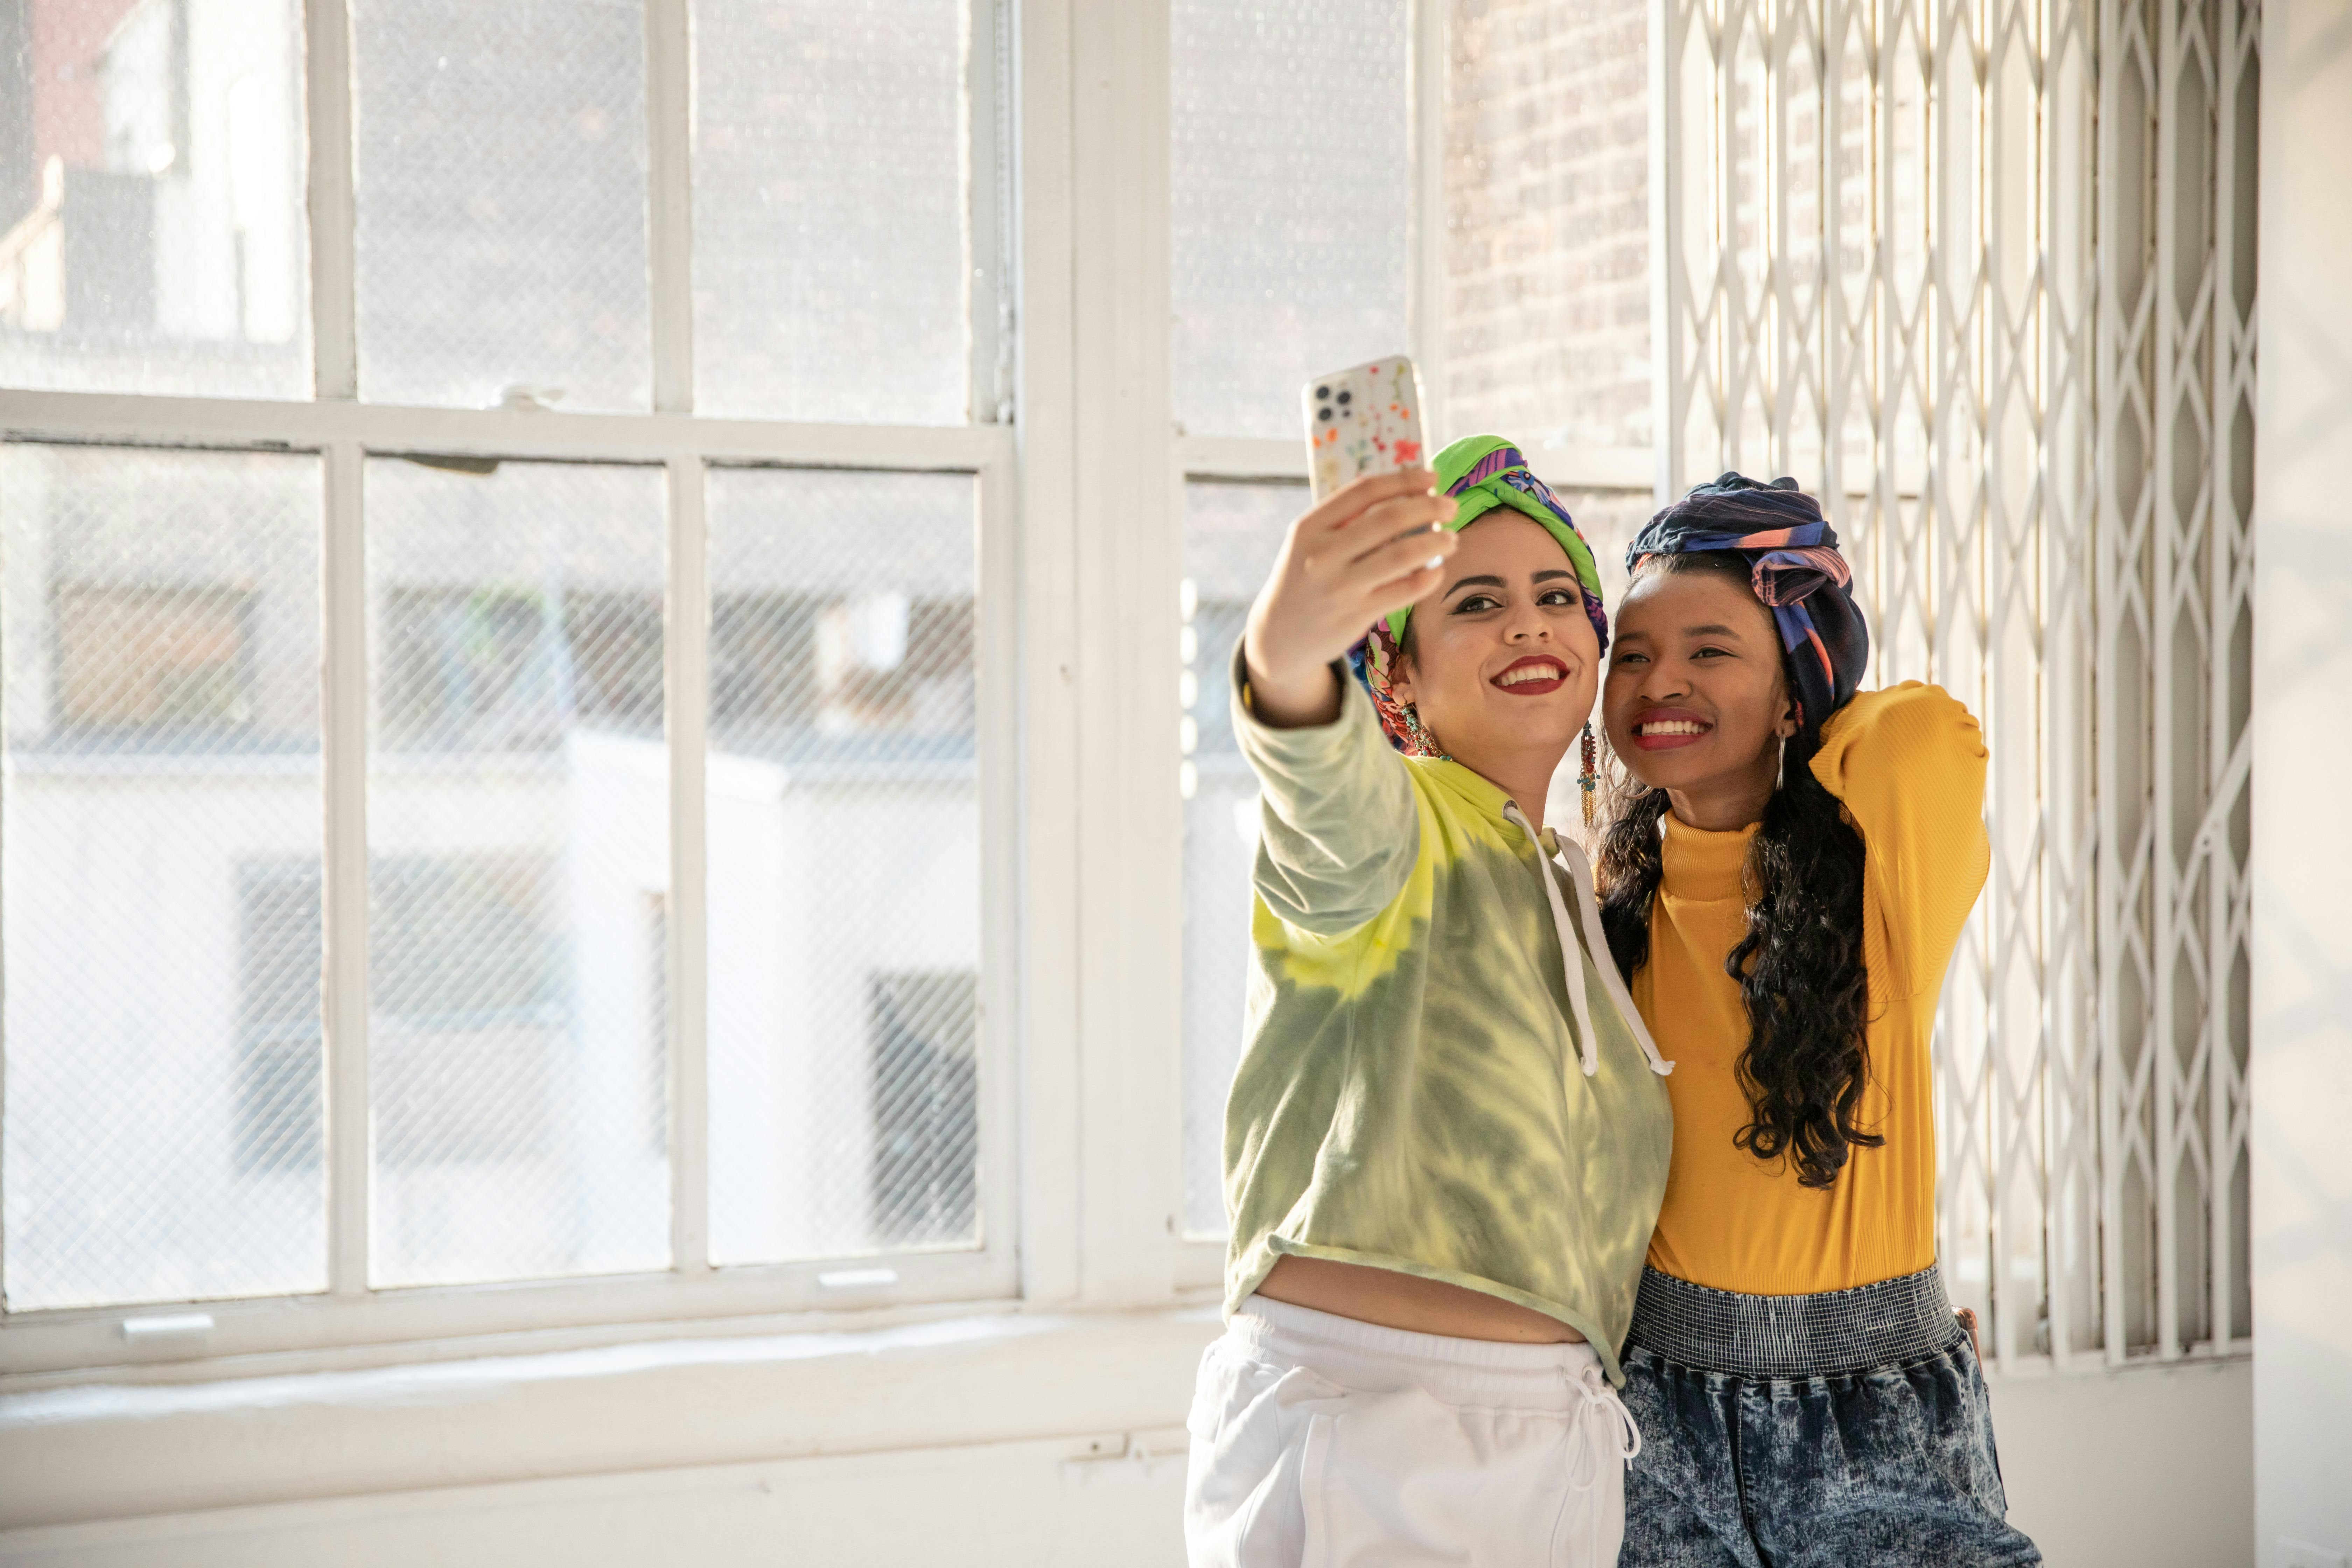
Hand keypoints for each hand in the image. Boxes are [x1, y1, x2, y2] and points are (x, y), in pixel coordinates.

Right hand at [1242, 469, 1458, 727]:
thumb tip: (1405, 493)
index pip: (1365, 491)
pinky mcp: (1358, 614)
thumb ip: (1345, 519)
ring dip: (1436, 542)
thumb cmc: (1304, 579)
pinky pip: (1405, 590)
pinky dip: (1429, 577)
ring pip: (1402, 555)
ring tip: (1451, 538)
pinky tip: (1437, 570)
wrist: (1279, 635)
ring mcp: (1341, 586)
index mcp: (1309, 527)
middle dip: (1429, 508)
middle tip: (1450, 507)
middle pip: (1388, 519)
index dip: (1404, 480)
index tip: (1431, 478)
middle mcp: (1323, 554)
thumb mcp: (1309, 542)